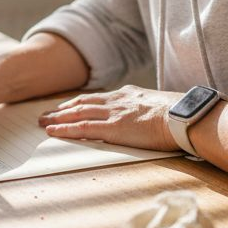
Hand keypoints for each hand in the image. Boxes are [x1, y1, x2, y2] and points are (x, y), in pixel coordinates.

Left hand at [37, 85, 183, 151]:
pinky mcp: (113, 128)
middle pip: (82, 103)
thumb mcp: (160, 106)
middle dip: (62, 109)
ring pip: (78, 114)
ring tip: (43, 123)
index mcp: (128, 95)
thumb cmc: (180, 115)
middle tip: (46, 114)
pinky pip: (83, 128)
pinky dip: (65, 129)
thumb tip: (148, 117)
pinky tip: (52, 132)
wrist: (185, 115)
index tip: (67, 107)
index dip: (80, 103)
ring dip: (58, 118)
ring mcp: (114, 113)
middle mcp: (117, 101)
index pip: (98, 98)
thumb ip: (147, 110)